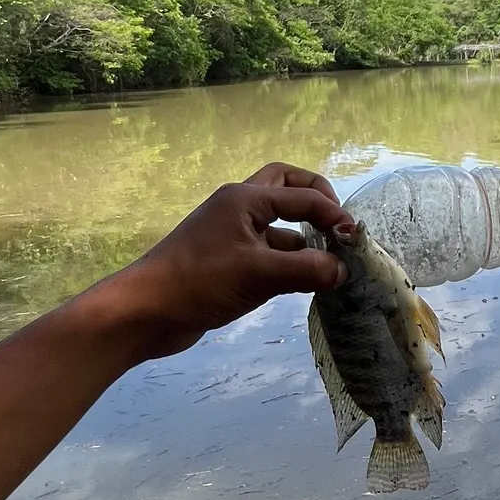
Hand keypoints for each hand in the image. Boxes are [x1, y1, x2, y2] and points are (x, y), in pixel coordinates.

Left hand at [93, 163, 354, 362]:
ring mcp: (230, 234)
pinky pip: (266, 249)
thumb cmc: (200, 283)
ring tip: (324, 262)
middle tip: (336, 225)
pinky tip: (298, 281)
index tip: (355, 239)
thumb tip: (342, 270)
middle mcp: (238, 208)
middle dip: (315, 200)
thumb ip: (307, 270)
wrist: (144, 312)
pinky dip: (286, 259)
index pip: (303, 196)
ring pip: (276, 221)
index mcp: (245, 199)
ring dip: (301, 235)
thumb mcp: (260, 274)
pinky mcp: (225, 260)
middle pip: (285, 186)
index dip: (334, 214)